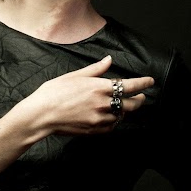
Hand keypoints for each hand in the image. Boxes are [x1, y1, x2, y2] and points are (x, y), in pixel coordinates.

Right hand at [20, 55, 153, 136]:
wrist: (40, 115)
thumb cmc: (53, 93)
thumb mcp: (74, 76)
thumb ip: (95, 69)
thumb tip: (109, 60)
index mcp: (99, 87)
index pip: (130, 85)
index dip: (143, 83)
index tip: (150, 81)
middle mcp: (103, 104)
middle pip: (132, 104)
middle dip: (139, 99)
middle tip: (141, 96)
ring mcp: (99, 119)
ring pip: (122, 116)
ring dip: (125, 110)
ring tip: (122, 106)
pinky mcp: (94, 130)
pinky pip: (111, 127)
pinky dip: (114, 121)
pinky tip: (109, 117)